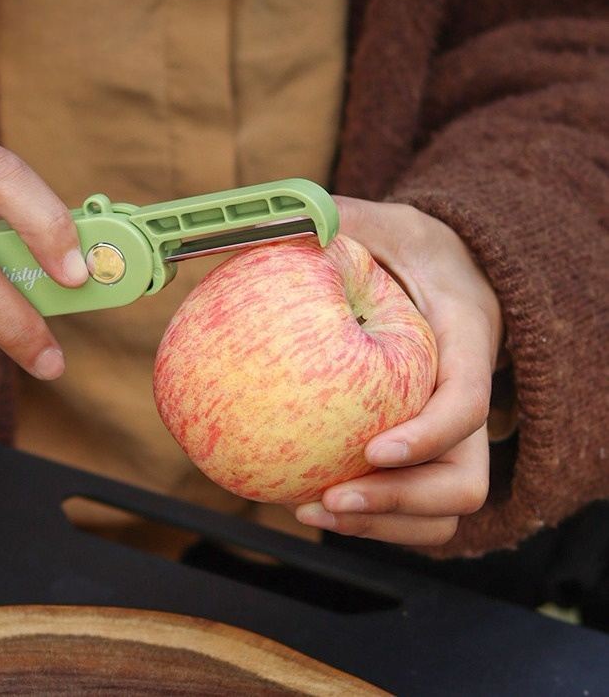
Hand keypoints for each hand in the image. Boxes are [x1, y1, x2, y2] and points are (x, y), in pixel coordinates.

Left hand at [294, 196, 503, 546]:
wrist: (438, 267)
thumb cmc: (407, 246)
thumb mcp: (380, 221)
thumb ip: (340, 220)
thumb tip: (280, 223)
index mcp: (465, 341)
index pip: (466, 403)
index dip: (428, 436)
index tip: (372, 450)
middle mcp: (465, 398)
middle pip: (463, 480)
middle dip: (400, 503)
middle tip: (331, 498)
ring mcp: (447, 433)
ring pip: (441, 510)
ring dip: (383, 526)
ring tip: (311, 511)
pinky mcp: (420, 450)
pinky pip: (407, 502)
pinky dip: (367, 517)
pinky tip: (305, 498)